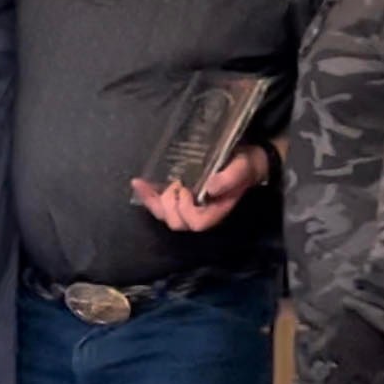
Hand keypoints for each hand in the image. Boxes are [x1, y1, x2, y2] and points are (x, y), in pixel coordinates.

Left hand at [130, 146, 264, 233]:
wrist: (244, 160)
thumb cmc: (245, 165)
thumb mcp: (242, 168)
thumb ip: (230, 178)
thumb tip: (211, 187)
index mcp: (216, 210)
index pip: (196, 223)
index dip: (186, 210)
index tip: (186, 189)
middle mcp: (200, 212)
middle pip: (176, 222)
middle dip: (169, 204)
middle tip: (174, 183)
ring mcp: (188, 206)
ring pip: (164, 216)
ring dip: (154, 200)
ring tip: (154, 182)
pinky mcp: (178, 196)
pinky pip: (159, 203)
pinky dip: (147, 194)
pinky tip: (138, 182)